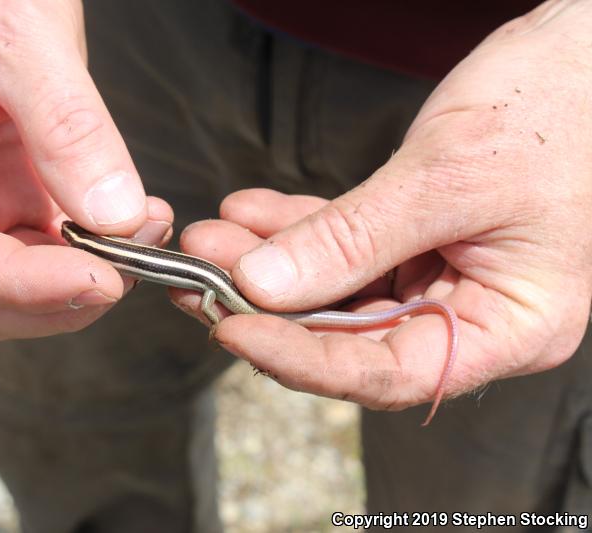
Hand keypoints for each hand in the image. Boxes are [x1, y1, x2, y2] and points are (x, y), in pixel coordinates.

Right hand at [0, 0, 171, 339]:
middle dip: (55, 299)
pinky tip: (138, 218)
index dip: (24, 287)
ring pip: (18, 289)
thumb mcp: (20, 34)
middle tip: (130, 266)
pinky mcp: (10, 200)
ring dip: (86, 279)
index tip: (105, 280)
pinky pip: (52, 253)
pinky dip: (99, 252)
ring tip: (145, 229)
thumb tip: (115, 217)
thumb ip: (66, 124)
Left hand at [176, 1, 591, 414]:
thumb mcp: (447, 178)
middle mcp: (474, 314)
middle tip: (200, 279)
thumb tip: (266, 286)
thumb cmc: (560, 107)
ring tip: (211, 240)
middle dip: (271, 306)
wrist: (587, 51)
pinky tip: (251, 213)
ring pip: (340, 290)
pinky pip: (347, 247)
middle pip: (354, 337)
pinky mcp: (418, 240)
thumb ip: (354, 239)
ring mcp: (444, 277)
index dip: (303, 361)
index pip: (389, 372)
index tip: (233, 330)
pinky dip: (299, 230)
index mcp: (510, 326)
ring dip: (272, 265)